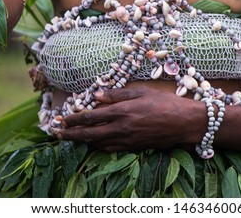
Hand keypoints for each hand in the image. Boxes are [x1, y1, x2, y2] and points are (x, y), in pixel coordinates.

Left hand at [54, 85, 205, 151]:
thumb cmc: (165, 102)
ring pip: (98, 143)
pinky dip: (98, 147)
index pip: (92, 116)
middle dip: (71, 134)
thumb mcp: (141, 91)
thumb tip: (97, 95)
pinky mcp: (134, 147)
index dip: (75, 119)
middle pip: (90, 133)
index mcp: (123, 111)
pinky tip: (93, 144)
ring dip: (82, 141)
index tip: (62, 120)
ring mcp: (127, 140)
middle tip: (57, 134)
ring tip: (70, 139)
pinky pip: (110, 149)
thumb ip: (118, 93)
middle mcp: (122, 128)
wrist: (184, 123)